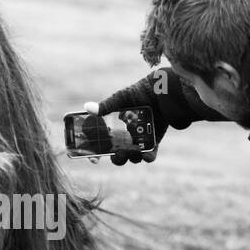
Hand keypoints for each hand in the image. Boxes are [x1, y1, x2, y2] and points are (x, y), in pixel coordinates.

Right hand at [85, 68, 200, 164]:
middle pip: (118, 156)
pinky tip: (145, 153)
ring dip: (131, 157)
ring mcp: (140, 141)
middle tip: (118, 153)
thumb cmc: (140, 92)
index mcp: (114, 129)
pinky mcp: (154, 142)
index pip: (102, 146)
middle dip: (117, 158)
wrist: (162, 90)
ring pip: (133, 157)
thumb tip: (87, 107)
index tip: (94, 160)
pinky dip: (147, 157)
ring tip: (133, 149)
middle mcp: (126, 138)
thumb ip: (105, 106)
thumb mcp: (121, 98)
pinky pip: (150, 156)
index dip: (96, 155)